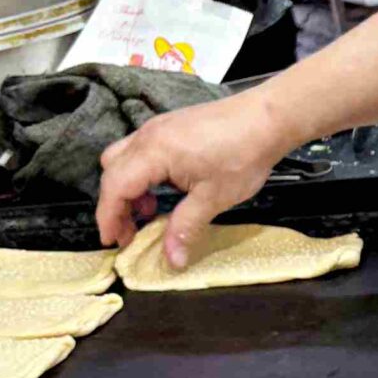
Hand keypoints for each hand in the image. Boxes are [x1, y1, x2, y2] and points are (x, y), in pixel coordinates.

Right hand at [94, 90, 288, 261]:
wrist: (269, 117)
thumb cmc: (243, 154)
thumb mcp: (213, 198)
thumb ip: (185, 227)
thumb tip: (171, 260)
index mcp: (153, 151)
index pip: (115, 187)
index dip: (109, 217)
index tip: (112, 242)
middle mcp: (148, 135)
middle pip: (112, 172)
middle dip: (115, 205)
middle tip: (130, 234)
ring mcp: (158, 127)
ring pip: (123, 159)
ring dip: (128, 189)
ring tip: (150, 214)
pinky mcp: (170, 126)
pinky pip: (140, 151)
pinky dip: (141, 174)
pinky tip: (165, 191)